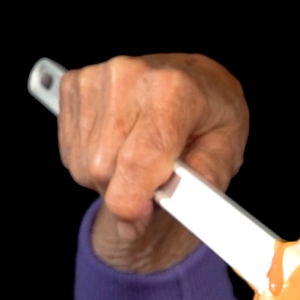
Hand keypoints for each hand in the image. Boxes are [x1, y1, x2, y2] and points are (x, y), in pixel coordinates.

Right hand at [57, 54, 249, 272]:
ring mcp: (97, 78)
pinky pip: (71, 152)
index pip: (136, 162)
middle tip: (154, 183)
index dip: (133, 205)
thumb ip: (206, 181)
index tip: (138, 222)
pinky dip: (93, 162)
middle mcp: (130, 77)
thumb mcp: (228, 151)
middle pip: (103, 169)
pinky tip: (120, 146)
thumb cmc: (211, 115)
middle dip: (126, 192)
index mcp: (173, 91)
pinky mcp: (75, 84)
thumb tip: (180, 205)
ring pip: (84, 165)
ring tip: (140, 160)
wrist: (195, 80)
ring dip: (110, 179)